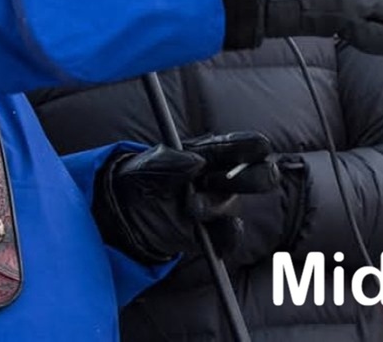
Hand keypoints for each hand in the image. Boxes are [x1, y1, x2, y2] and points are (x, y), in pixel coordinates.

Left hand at [94, 131, 278, 263]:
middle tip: (220, 180)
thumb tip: (195, 162)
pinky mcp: (212, 233)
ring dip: (216, 206)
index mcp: (212, 152)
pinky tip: (208, 235)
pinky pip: (229, 236)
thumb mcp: (146, 165)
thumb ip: (169, 161)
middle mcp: (223, 178)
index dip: (253, 146)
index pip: (244, 146)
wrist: (124, 215)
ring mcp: (219, 206)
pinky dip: (225, 237)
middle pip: (257, 175)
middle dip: (247, 177)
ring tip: (191, 208)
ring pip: (235, 205)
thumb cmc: (141, 178)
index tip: (257, 147)